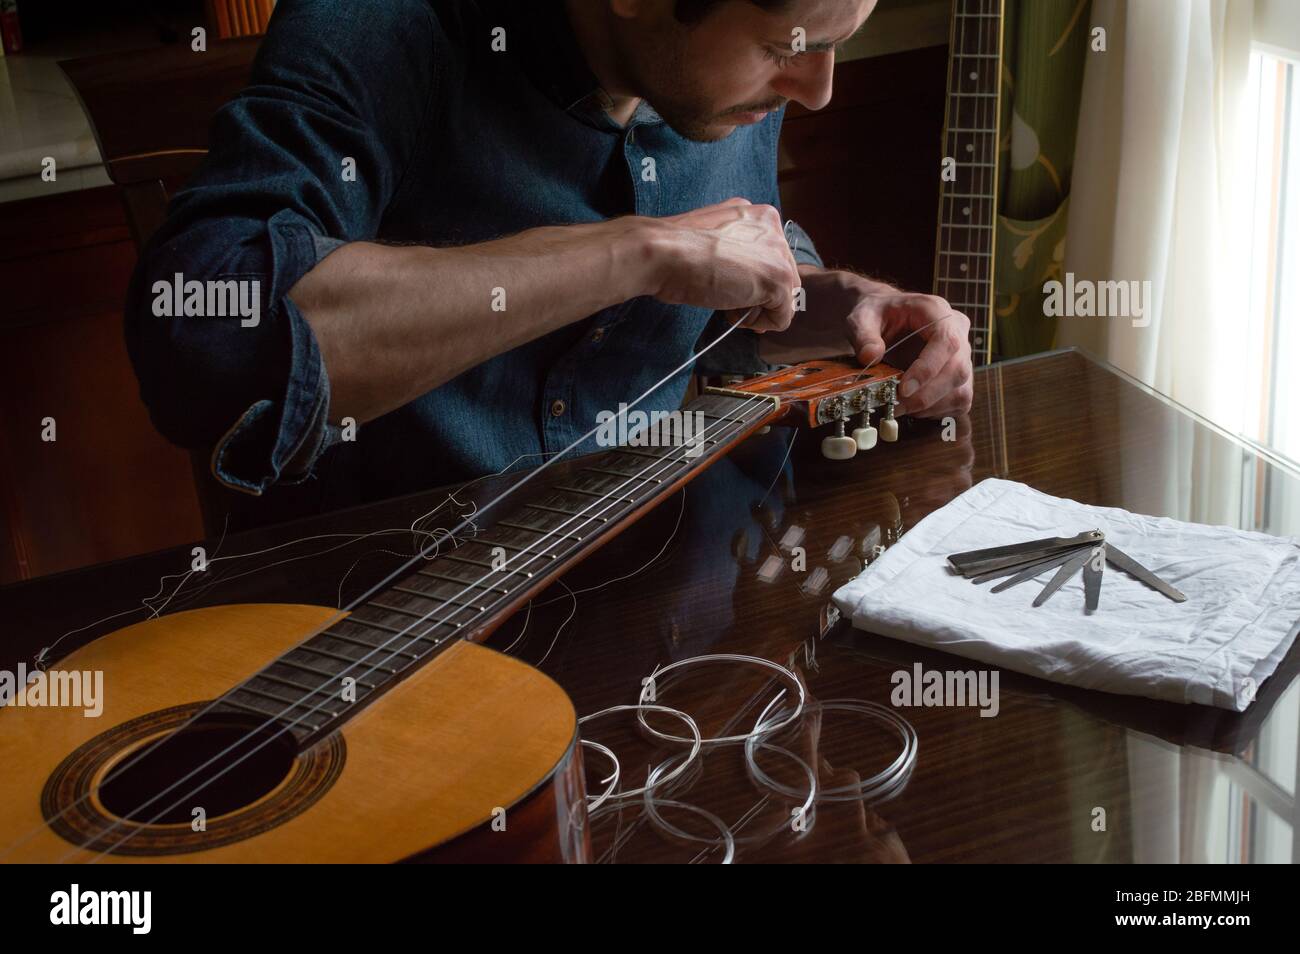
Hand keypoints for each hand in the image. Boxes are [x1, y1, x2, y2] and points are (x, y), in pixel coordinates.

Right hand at [643, 198, 800, 332]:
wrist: (664, 253)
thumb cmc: (675, 249)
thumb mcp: (712, 242)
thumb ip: (735, 252)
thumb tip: (748, 282)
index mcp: (757, 215)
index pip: (770, 257)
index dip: (752, 281)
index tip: (730, 289)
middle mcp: (773, 228)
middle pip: (781, 277)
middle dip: (757, 296)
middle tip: (728, 300)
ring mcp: (779, 253)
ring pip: (784, 297)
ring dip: (756, 310)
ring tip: (727, 304)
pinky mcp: (779, 279)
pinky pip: (782, 318)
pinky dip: (758, 324)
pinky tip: (733, 311)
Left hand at [782, 268, 973, 418]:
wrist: (886, 316)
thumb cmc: (877, 315)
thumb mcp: (862, 317)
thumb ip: (863, 335)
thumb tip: (870, 357)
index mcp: (937, 311)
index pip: (946, 341)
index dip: (928, 368)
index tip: (904, 389)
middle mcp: (957, 332)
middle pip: (958, 370)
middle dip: (927, 395)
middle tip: (896, 406)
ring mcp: (962, 355)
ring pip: (961, 390)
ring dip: (931, 406)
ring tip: (900, 407)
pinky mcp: (959, 376)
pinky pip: (958, 401)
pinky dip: (936, 411)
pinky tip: (913, 408)